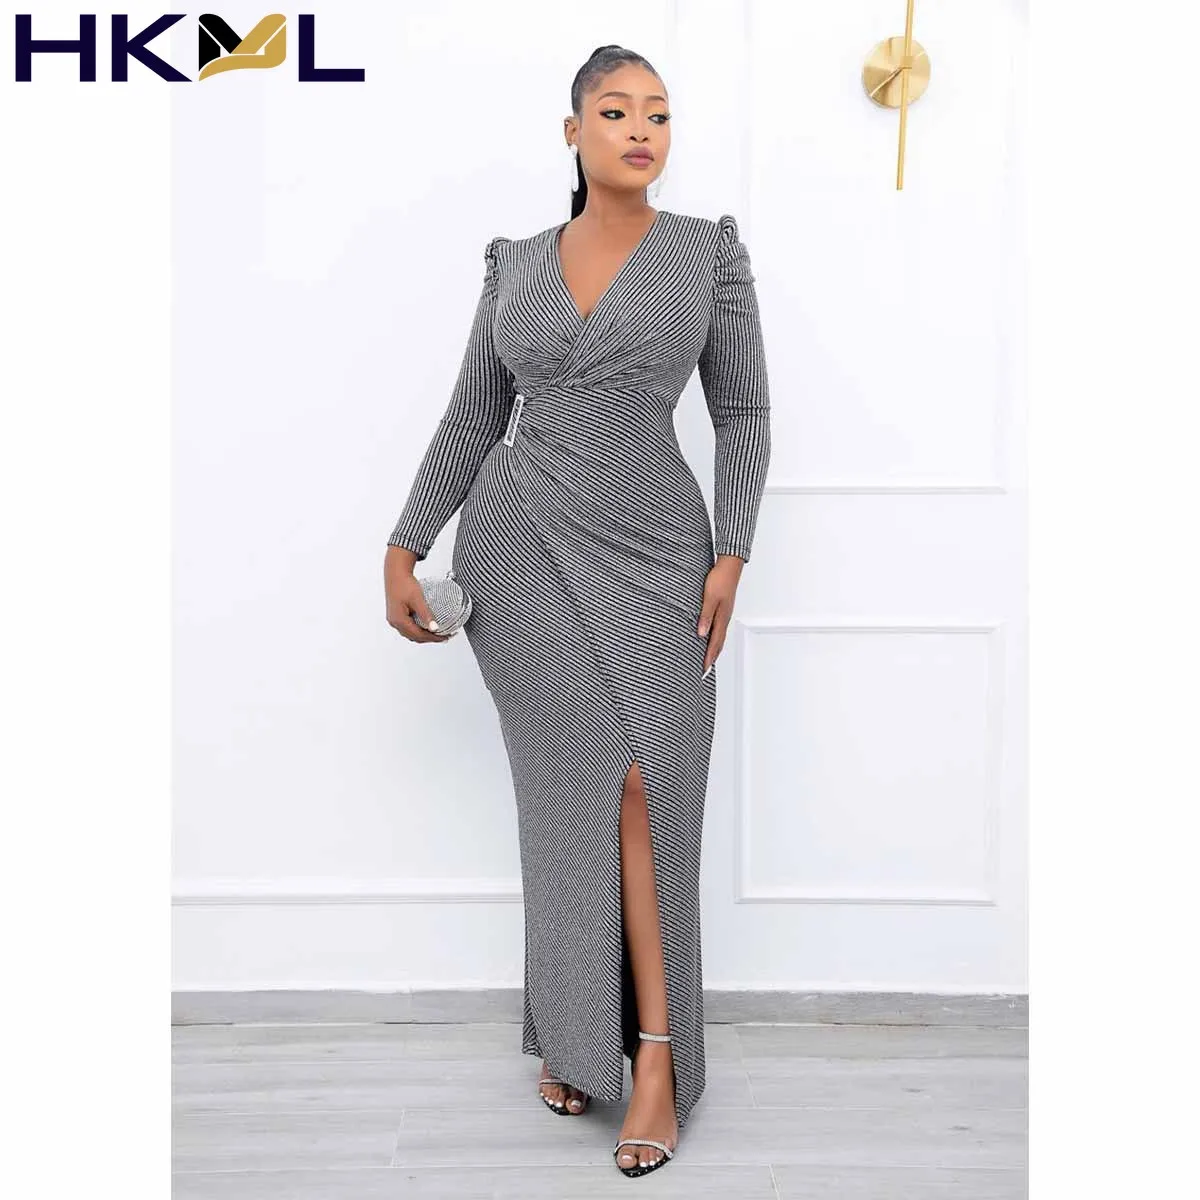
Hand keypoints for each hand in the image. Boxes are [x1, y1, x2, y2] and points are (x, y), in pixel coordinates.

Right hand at [384, 546, 451, 643]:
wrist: (395, 574)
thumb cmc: (404, 583)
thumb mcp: (417, 599)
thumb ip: (425, 614)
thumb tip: (434, 628)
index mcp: (399, 620)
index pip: (418, 635)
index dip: (433, 638)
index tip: (445, 637)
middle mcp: (395, 622)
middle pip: (414, 637)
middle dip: (430, 638)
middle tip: (444, 636)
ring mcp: (394, 620)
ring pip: (411, 634)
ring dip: (424, 635)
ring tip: (438, 633)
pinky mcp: (396, 616)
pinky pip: (408, 628)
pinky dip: (418, 630)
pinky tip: (427, 627)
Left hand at [697, 554, 743, 673]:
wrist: (729, 565)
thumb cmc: (719, 579)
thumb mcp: (709, 598)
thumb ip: (705, 616)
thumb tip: (702, 634)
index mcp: (722, 618)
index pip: (715, 642)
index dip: (709, 656)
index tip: (704, 669)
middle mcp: (724, 618)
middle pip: (719, 643)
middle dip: (712, 657)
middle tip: (706, 669)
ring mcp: (724, 613)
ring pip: (719, 636)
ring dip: (714, 648)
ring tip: (708, 658)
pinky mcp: (723, 608)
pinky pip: (719, 627)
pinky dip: (715, 637)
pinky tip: (709, 636)